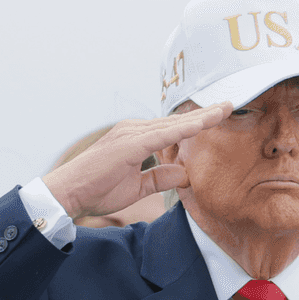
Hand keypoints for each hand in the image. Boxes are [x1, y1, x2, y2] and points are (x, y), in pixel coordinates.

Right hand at [43, 103, 230, 219]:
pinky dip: (182, 130)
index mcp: (137, 138)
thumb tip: (184, 174)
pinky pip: (161, 136)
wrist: (68, 194)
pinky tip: (201, 126)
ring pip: (173, 125)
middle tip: (230, 105)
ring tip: (224, 111)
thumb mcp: (138, 187)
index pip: (174, 129)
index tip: (220, 115)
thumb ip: (161, 178)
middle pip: (177, 121)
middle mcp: (134, 131)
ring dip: (200, 118)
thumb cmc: (97, 190)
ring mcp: (130, 135)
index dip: (198, 122)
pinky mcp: (128, 145)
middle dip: (205, 114)